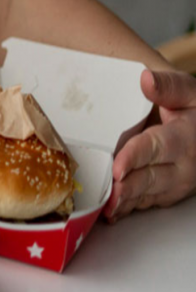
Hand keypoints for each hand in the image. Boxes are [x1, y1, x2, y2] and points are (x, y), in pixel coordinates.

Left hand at [105, 69, 195, 221]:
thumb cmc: (195, 109)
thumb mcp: (188, 91)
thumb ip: (167, 86)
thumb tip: (146, 79)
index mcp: (184, 139)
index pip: (155, 148)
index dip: (134, 158)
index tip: (116, 167)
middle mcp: (182, 166)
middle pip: (150, 179)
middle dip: (127, 188)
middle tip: (106, 195)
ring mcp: (176, 183)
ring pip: (148, 195)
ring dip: (126, 203)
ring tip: (104, 208)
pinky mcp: (169, 192)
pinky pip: (147, 202)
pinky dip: (128, 208)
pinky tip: (111, 212)